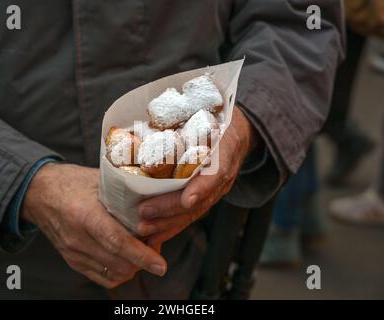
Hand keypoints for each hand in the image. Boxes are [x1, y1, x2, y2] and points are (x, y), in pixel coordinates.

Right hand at [21, 164, 166, 288]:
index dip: (141, 255)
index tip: (160, 265)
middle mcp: (77, 238)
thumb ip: (125, 193)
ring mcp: (73, 253)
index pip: (117, 241)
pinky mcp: (72, 261)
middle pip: (118, 262)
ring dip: (133, 267)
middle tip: (155, 244)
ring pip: (113, 273)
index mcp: (85, 214)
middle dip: (143, 260)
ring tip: (142, 249)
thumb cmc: (71, 182)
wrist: (39, 193)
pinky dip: (120, 272)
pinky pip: (103, 278)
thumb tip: (155, 200)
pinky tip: (127, 258)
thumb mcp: (99, 181)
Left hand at [137, 107, 258, 250]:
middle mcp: (222, 177)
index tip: (188, 200)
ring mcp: (216, 190)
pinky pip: (190, 216)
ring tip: (144, 229)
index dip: (202, 188)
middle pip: (199, 200)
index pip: (216, 175)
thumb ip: (191, 117)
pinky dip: (172, 227)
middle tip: (144, 213)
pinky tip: (155, 238)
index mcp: (225, 153)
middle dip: (170, 209)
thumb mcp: (212, 114)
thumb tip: (155, 110)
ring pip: (193, 212)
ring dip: (168, 223)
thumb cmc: (219, 120)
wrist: (240, 132)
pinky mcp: (207, 197)